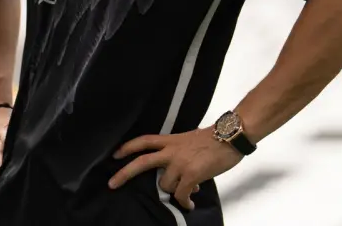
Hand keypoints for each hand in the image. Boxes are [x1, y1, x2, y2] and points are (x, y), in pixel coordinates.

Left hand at [108, 127, 243, 210]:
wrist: (230, 137)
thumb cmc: (214, 139)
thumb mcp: (190, 141)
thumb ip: (180, 156)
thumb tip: (183, 180)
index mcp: (171, 140)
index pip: (144, 141)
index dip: (128, 147)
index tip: (115, 154)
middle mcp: (171, 151)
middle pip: (142, 161)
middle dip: (124, 173)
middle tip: (112, 184)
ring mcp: (180, 163)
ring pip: (165, 185)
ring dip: (174, 190)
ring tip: (187, 192)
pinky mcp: (191, 175)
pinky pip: (181, 194)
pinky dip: (185, 201)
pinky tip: (190, 203)